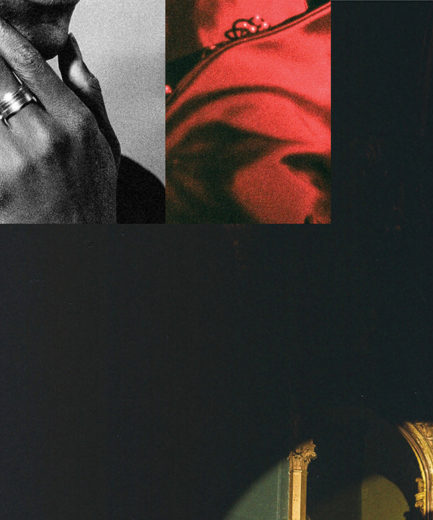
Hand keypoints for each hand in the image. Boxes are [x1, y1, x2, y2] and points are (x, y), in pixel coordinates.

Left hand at [0, 24, 117, 222]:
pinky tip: (0, 134)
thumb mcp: (105, 148)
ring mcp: (14, 160)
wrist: (74, 254)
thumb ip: (88, 95)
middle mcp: (46, 137)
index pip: (26, 60)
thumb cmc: (89, 204)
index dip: (0, 34)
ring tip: (1, 112)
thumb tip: (70, 48)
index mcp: (76, 124)